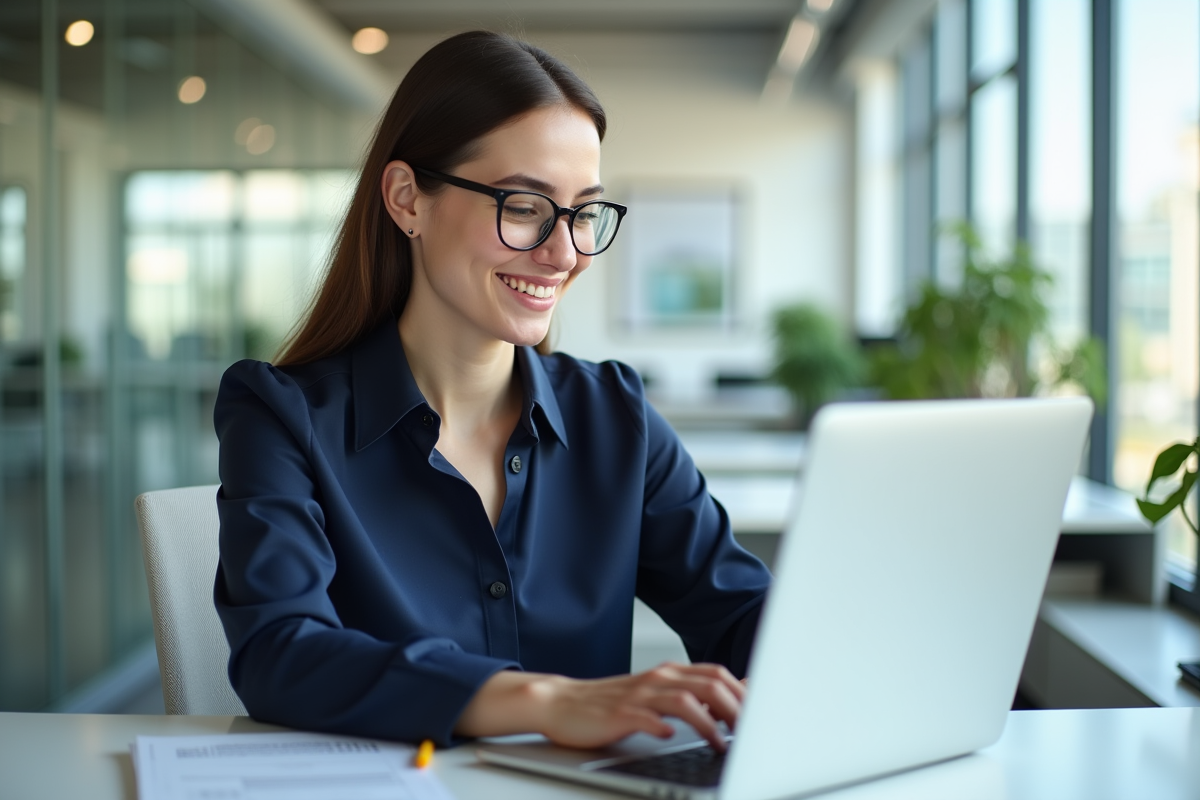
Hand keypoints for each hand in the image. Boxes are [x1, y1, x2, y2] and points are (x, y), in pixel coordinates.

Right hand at [455, 662, 743, 751]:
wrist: (562, 703)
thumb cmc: (611, 705)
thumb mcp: (656, 695)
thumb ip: (691, 695)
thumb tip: (735, 698)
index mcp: (670, 674)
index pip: (719, 675)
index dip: (745, 694)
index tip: (764, 716)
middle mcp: (659, 679)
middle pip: (710, 683)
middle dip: (737, 708)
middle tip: (751, 733)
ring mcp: (639, 695)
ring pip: (685, 699)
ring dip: (709, 723)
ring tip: (721, 744)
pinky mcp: (620, 714)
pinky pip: (647, 718)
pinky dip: (664, 726)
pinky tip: (672, 737)